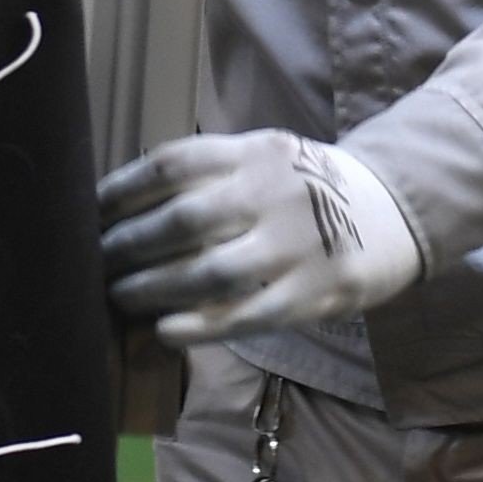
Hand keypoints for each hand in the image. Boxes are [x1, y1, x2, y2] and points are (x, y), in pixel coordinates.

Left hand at [96, 132, 427, 345]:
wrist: (395, 211)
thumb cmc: (305, 189)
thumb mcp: (263, 159)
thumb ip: (209, 174)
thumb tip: (122, 206)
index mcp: (254, 152)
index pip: (172, 164)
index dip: (121, 191)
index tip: (87, 214)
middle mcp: (274, 192)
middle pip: (182, 220)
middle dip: (127, 246)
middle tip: (94, 265)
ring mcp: (298, 244)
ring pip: (209, 271)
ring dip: (153, 289)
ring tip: (120, 297)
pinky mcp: (317, 292)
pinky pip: (248, 314)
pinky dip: (199, 325)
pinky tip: (165, 329)